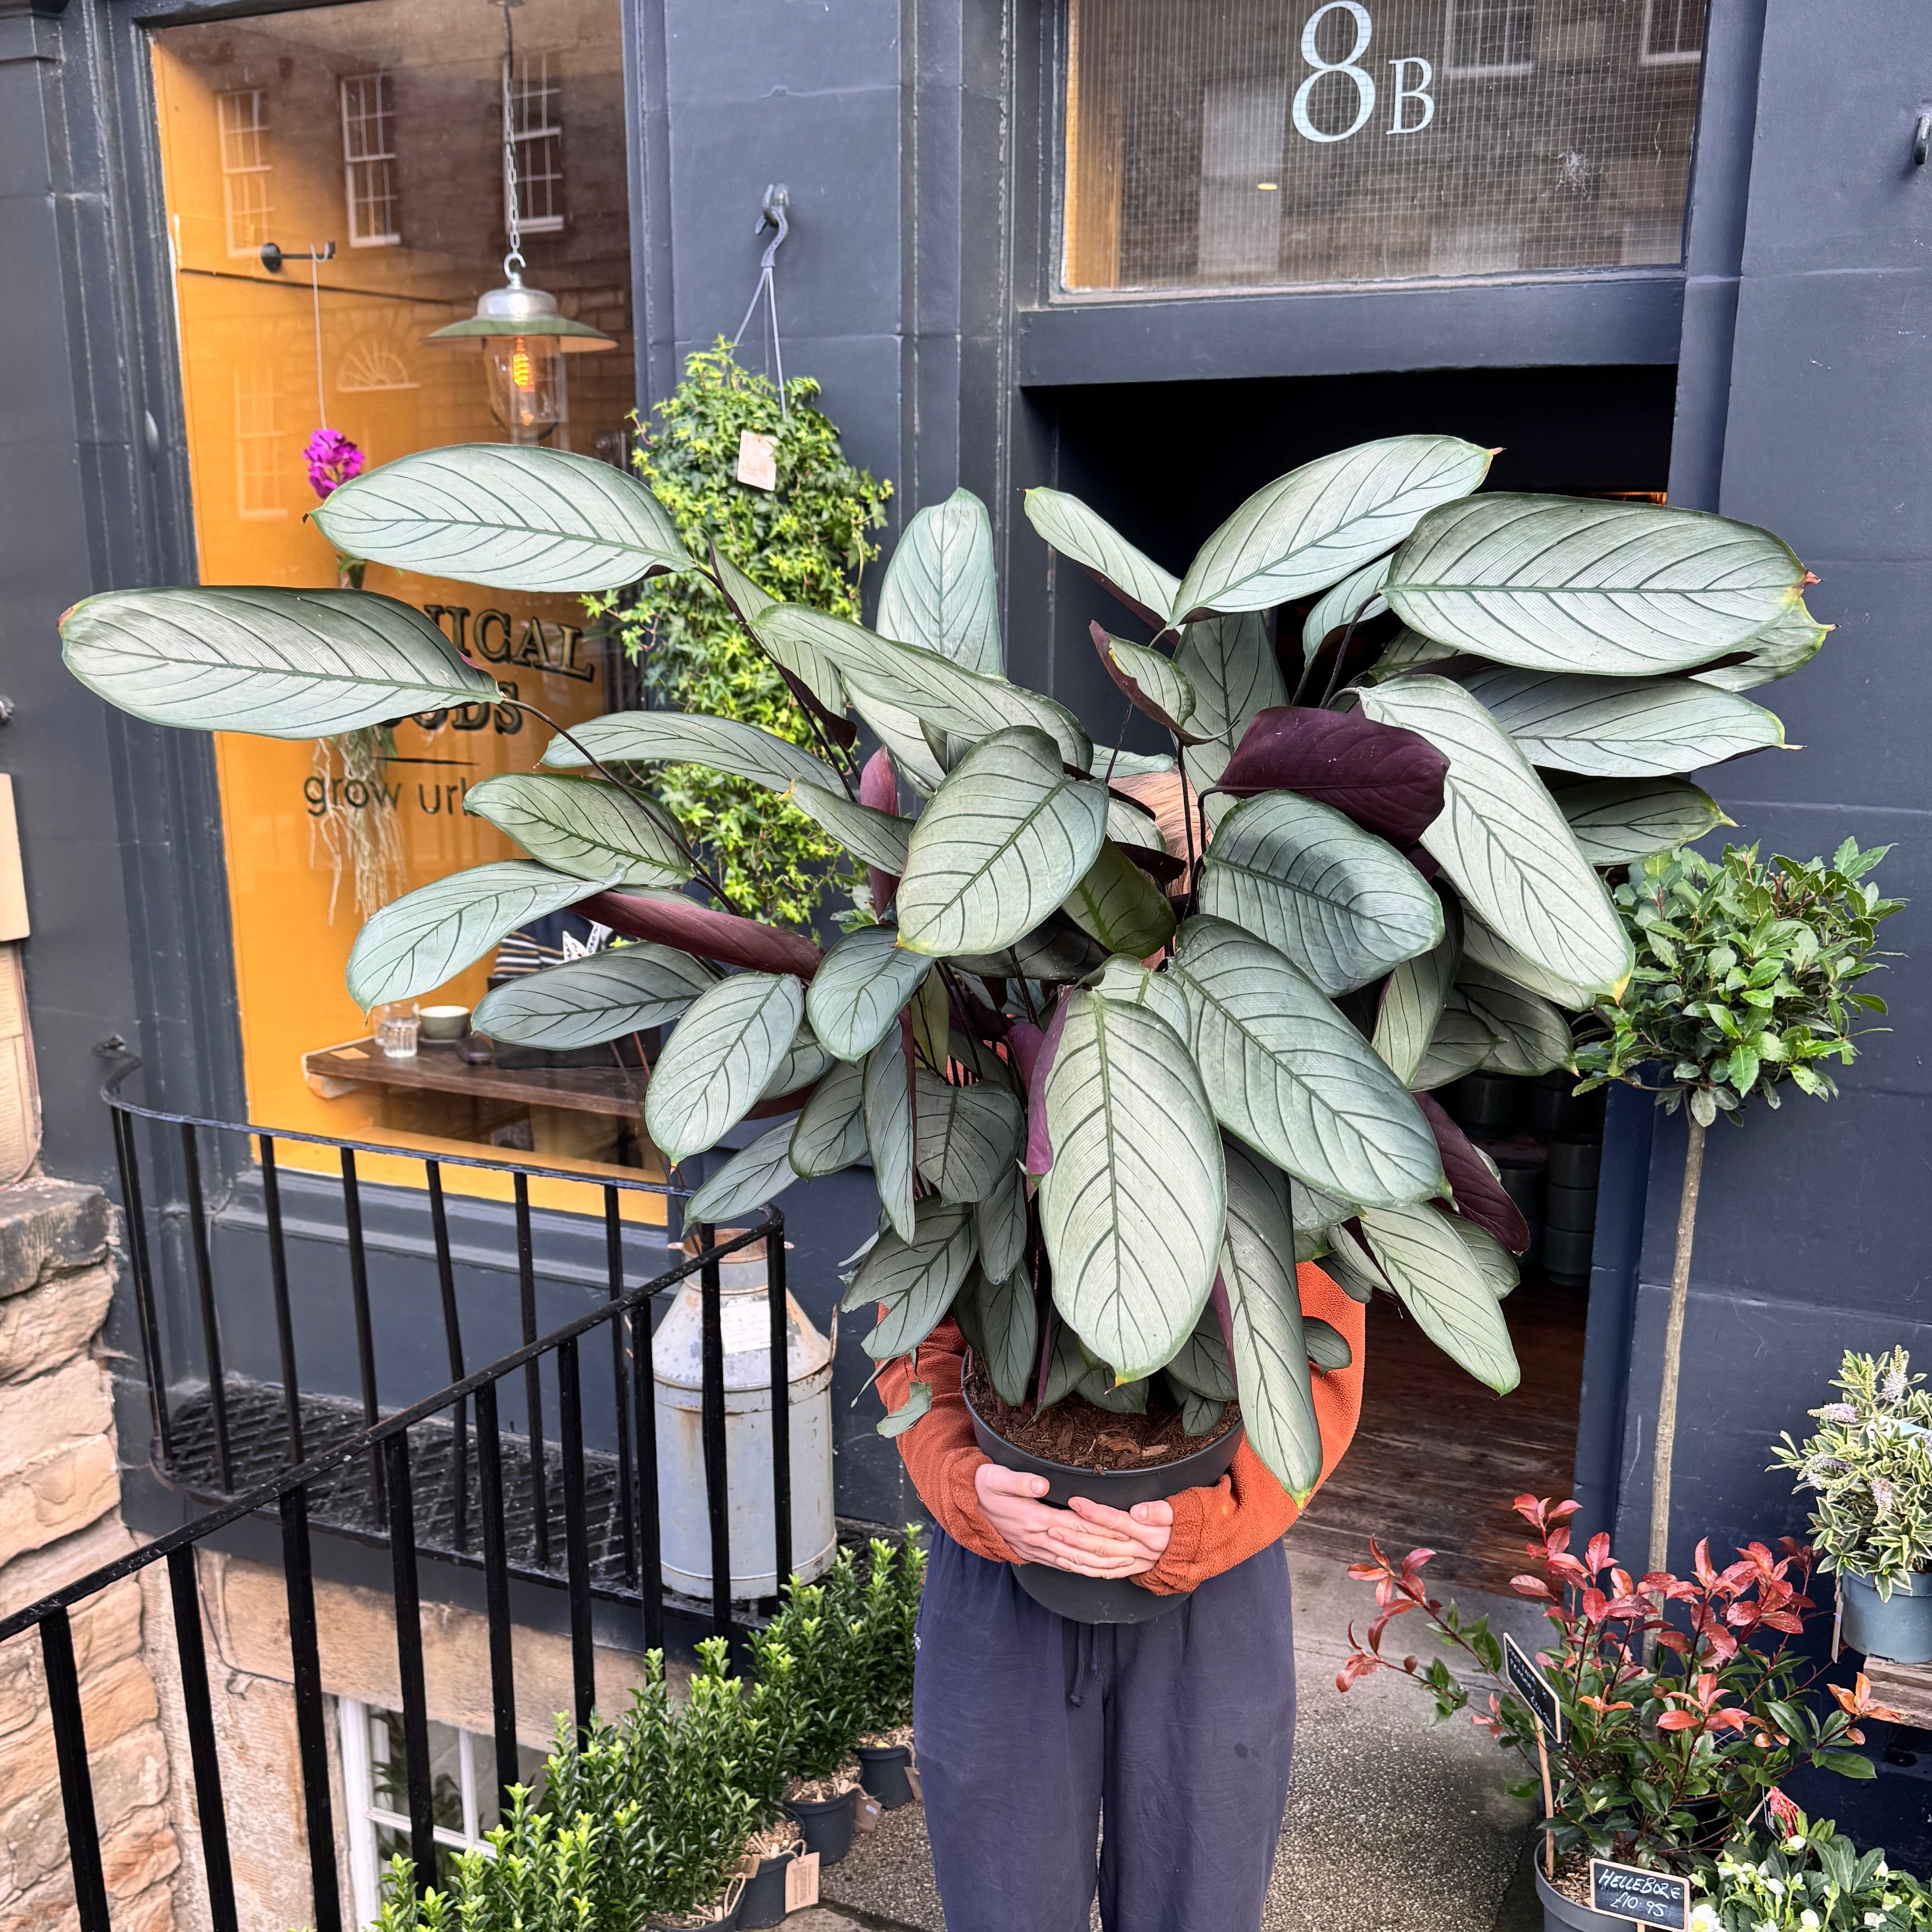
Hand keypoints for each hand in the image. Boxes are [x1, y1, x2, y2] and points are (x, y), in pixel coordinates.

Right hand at [974, 1465, 1173, 1578]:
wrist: (967, 1505)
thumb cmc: (984, 1486)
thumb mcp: (995, 1477)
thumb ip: (1019, 1481)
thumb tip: (1041, 1484)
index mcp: (1034, 1519)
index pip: (1076, 1527)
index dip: (1101, 1529)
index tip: (1125, 1530)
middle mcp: (1038, 1538)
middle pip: (1081, 1549)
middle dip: (1111, 1553)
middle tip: (1139, 1553)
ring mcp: (1036, 1549)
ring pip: (1075, 1562)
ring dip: (1102, 1566)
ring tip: (1127, 1566)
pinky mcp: (1034, 1553)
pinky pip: (1064, 1566)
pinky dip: (1084, 1570)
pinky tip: (1099, 1572)